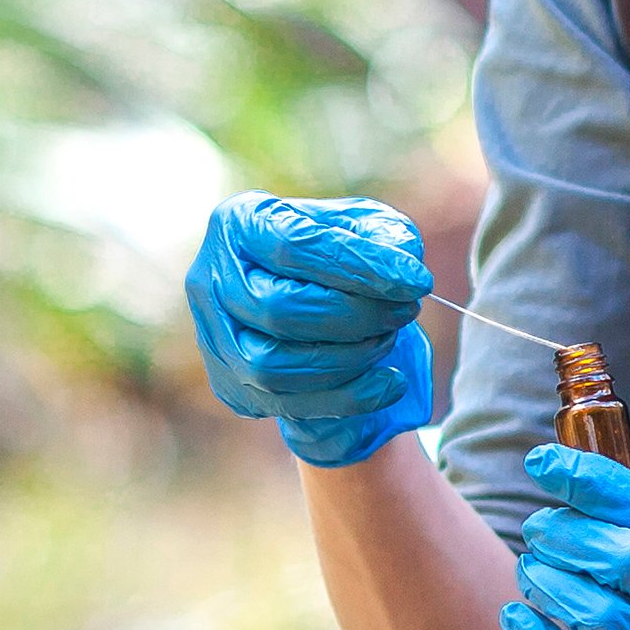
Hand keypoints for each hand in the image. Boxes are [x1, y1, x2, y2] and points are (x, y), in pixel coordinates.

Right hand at [187, 194, 432, 468]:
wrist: (316, 305)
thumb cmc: (342, 256)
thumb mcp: (368, 228)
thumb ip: (388, 237)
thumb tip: (402, 266)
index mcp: (241, 222)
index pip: (295, 245)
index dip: (360, 266)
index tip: (417, 281)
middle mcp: (211, 279)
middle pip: (278, 310)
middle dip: (355, 317)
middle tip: (404, 312)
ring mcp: (213, 338)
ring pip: (273, 366)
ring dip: (347, 359)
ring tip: (389, 339)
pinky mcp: (231, 387)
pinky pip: (286, 406)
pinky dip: (347, 399)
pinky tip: (389, 383)